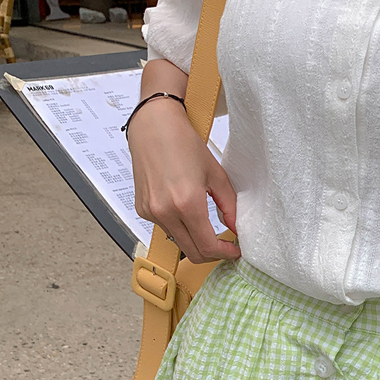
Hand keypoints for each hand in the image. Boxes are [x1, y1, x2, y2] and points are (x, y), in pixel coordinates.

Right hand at [129, 97, 239, 266]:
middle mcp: (165, 212)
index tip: (234, 250)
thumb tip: (236, 228)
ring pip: (178, 241)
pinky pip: (165, 228)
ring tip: (206, 224)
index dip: (224, 253)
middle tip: (224, 244)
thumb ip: (229, 205)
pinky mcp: (143, 210)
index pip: (207, 246)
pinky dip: (179, 227)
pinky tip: (184, 209)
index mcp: (187, 203)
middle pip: (192, 252)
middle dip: (211, 253)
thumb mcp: (215, 174)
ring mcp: (151, 212)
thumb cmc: (184, 143)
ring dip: (195, 239)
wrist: (154, 126)